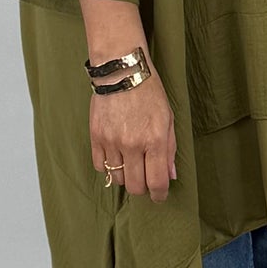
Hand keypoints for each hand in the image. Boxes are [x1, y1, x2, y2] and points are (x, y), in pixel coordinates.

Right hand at [89, 64, 177, 200]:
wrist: (122, 71)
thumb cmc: (149, 93)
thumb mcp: (168, 119)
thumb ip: (170, 150)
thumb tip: (170, 175)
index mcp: (155, 140)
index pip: (156, 182)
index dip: (159, 195)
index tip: (159, 196)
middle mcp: (132, 144)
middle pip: (135, 186)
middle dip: (143, 188)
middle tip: (146, 180)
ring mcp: (112, 142)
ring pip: (117, 178)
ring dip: (126, 177)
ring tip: (131, 165)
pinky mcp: (96, 137)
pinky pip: (100, 166)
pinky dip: (108, 167)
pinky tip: (116, 156)